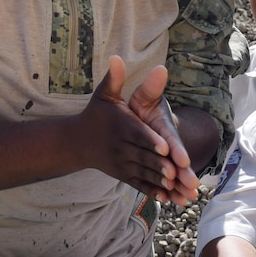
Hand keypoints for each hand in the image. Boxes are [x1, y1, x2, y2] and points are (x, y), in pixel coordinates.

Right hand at [76, 56, 199, 205]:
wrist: (77, 142)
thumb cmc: (97, 114)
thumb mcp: (104, 94)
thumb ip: (114, 78)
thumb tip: (116, 57)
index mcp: (120, 126)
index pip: (137, 134)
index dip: (151, 141)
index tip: (165, 147)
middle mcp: (120, 147)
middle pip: (143, 156)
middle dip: (161, 165)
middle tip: (178, 172)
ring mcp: (121, 164)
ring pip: (144, 173)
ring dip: (161, 182)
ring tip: (178, 188)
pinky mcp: (123, 175)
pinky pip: (139, 184)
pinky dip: (153, 192)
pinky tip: (169, 200)